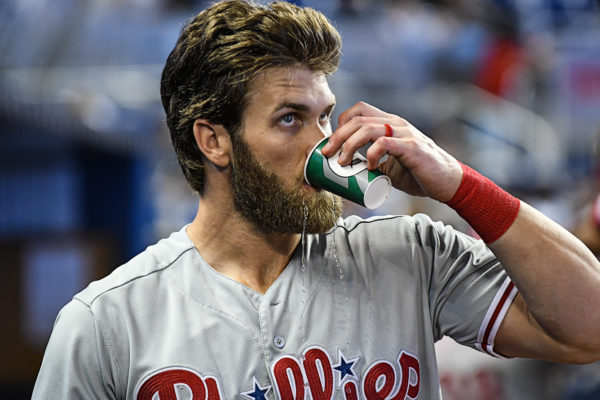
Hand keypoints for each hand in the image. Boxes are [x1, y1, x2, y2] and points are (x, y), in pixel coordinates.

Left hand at [321, 101, 462, 201]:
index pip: (359, 110)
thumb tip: (351, 170)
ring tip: (342, 162)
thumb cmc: (419, 173)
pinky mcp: (412, 147)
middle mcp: (396, 123)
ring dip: (348, 145)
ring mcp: (404, 134)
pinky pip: (384, 143)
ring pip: (367, 128)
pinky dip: (371, 154)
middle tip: (327, 154)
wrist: (447, 182)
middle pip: (358, 118)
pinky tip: (369, 167)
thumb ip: (374, 161)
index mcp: (389, 124)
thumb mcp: (390, 165)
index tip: (332, 144)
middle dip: (337, 136)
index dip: (341, 124)